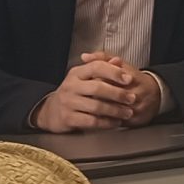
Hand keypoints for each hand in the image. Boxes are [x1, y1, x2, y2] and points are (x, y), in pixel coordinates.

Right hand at [30, 54, 151, 131]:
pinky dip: (107, 123)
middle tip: (132, 98)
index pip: (96, 67)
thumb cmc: (73, 93)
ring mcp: (68, 103)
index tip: (128, 79)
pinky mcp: (68, 118)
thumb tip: (118, 60)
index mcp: (76, 73)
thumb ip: (102, 67)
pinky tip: (116, 122)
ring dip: (115, 111)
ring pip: (96, 107)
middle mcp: (71, 86)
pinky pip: (92, 122)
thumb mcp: (84, 77)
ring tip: (127, 113)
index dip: (114, 72)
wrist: (52, 112)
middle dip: (118, 94)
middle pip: (98, 88)